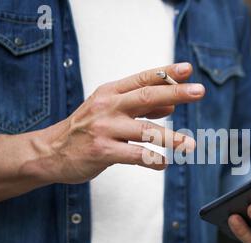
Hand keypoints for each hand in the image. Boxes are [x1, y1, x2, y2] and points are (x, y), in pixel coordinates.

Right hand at [28, 63, 204, 183]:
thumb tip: (172, 106)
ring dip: (171, 138)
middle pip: (147, 96)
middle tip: (199, 91)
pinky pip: (135, 155)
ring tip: (191, 145)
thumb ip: (139, 107)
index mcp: (110, 92)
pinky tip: (163, 164)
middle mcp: (107, 106)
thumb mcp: (108, 110)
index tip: (188, 69)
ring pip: (145, 131)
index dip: (167, 73)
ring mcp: (104, 129)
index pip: (143, 79)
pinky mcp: (101, 151)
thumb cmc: (86, 129)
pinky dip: (153, 160)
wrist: (50, 151)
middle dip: (176, 93)